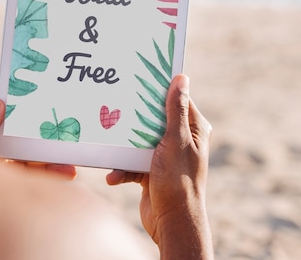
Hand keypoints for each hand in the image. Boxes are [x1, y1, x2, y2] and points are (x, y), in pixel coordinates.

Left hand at [0, 99, 76, 179]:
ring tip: (70, 169)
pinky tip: (60, 178)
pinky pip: (27, 179)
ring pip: (30, 161)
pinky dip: (44, 179)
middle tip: (68, 140)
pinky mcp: (4, 181)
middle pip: (25, 140)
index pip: (9, 113)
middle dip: (47, 141)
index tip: (49, 102)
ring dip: (51, 164)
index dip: (28, 108)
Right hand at [106, 75, 213, 258]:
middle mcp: (180, 140)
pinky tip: (112, 176)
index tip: (140, 76)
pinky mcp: (151, 171)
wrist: (171, 223)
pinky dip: (122, 169)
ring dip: (124, 148)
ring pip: (139, 141)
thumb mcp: (176, 140)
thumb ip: (176, 110)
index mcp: (193, 129)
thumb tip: (181, 78)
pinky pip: (132, 163)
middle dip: (135, 117)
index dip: (160, 88)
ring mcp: (165, 156)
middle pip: (153, 118)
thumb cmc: (178, 180)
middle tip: (115, 105)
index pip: (177, 99)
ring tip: (108, 145)